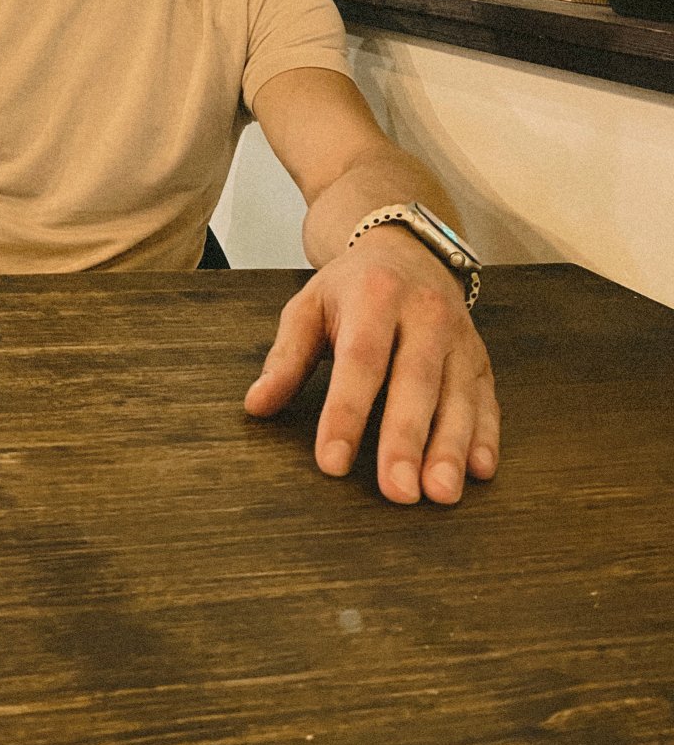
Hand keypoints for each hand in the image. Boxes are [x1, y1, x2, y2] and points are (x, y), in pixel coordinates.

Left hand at [243, 229, 499, 504]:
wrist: (407, 251)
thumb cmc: (352, 288)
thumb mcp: (309, 306)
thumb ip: (286, 357)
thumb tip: (257, 405)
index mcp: (375, 296)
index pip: (360, 359)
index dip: (345, 412)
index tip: (331, 461)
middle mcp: (425, 314)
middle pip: (416, 381)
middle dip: (406, 439)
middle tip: (397, 491)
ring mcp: (459, 338)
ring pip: (458, 397)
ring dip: (450, 448)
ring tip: (439, 493)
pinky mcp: (480, 360)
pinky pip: (487, 401)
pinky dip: (486, 437)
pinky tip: (480, 471)